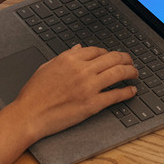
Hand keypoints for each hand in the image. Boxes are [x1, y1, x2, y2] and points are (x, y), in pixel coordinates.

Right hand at [9, 45, 138, 139]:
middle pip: (112, 58)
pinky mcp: (92, 104)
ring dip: (131, 71)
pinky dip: (127, 92)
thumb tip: (78, 49)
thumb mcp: (47, 67)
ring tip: (135, 73)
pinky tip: (132, 91)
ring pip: (118, 73)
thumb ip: (65, 56)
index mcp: (70, 59)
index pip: (97, 50)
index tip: (112, 57)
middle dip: (125, 58)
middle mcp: (81, 70)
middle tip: (130, 62)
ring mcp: (88, 87)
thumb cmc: (34, 93)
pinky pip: (116, 95)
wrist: (29, 114)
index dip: (108, 53)